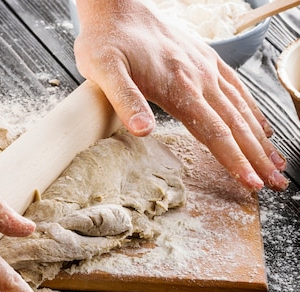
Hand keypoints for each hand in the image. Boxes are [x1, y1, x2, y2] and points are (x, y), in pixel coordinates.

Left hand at [74, 0, 287, 190]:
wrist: (116, 6)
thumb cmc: (106, 41)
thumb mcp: (104, 71)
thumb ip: (126, 101)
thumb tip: (144, 132)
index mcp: (178, 87)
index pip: (214, 132)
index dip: (234, 160)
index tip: (252, 183)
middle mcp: (199, 78)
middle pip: (236, 125)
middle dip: (258, 157)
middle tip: (276, 183)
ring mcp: (205, 67)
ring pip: (241, 109)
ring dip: (260, 139)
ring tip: (277, 162)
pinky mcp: (205, 59)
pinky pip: (236, 88)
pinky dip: (252, 110)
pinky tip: (260, 125)